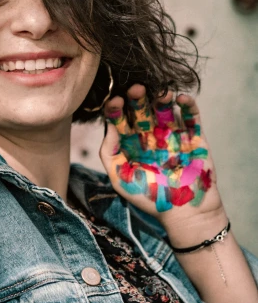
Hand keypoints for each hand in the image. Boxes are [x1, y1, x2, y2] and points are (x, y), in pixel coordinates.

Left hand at [99, 84, 223, 227]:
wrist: (184, 213)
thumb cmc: (149, 199)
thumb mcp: (121, 179)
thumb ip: (110, 154)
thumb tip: (108, 127)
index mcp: (130, 144)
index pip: (121, 119)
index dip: (117, 108)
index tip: (116, 101)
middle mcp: (150, 135)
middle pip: (142, 109)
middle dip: (138, 98)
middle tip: (136, 89)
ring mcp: (172, 135)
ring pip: (165, 109)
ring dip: (162, 97)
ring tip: (160, 92)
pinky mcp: (193, 138)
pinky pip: (191, 117)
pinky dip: (188, 105)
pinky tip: (181, 99)